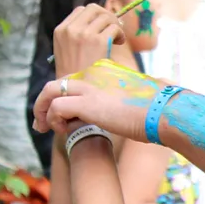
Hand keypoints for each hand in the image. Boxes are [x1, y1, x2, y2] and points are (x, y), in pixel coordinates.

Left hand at [34, 59, 162, 141]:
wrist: (164, 112)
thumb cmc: (158, 108)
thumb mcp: (140, 96)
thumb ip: (132, 95)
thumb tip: (148, 93)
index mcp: (104, 72)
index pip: (73, 81)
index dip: (62, 97)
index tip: (59, 116)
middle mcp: (93, 75)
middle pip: (56, 83)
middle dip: (42, 103)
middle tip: (40, 122)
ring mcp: (88, 87)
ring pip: (49, 91)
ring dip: (42, 111)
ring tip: (44, 128)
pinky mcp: (86, 103)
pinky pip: (56, 108)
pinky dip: (54, 120)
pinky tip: (63, 131)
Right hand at [53, 4, 125, 77]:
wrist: (74, 91)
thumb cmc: (74, 74)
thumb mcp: (67, 50)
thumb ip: (78, 34)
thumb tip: (101, 19)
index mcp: (61, 30)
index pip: (81, 10)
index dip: (95, 16)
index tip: (102, 26)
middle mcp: (71, 29)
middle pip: (94, 8)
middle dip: (106, 16)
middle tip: (112, 29)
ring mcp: (84, 34)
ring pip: (106, 16)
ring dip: (115, 25)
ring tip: (116, 39)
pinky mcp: (99, 42)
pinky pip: (115, 28)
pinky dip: (120, 34)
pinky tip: (118, 43)